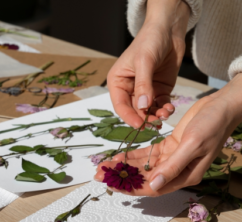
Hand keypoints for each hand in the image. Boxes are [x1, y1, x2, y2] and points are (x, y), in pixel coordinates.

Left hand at [95, 74, 241, 195]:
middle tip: (101, 174)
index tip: (112, 184)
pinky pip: (148, 154)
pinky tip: (120, 156)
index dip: (132, 187)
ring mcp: (172, 158)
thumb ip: (173, 166)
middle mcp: (176, 170)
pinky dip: (134, 155)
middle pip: (145, 178)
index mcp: (185, 175)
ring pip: (144, 166)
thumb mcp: (193, 145)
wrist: (221, 106)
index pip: (153, 187)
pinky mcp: (169, 146)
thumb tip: (153, 185)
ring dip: (125, 166)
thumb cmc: (212, 125)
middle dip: (123, 177)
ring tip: (105, 165)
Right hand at [107, 0, 189, 128]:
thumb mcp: (143, 62)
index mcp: (118, 82)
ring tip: (166, 114)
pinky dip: (165, 109)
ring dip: (156, 115)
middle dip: (145, 118)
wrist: (168, 30)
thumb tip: (142, 107)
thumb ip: (143, 85)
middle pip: (135, 110)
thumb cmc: (149, 41)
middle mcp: (129, 89)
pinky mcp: (159, 90)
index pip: (121, 105)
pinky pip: (160, 105)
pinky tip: (170, 108)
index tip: (140, 125)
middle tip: (156, 123)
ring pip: (148, 110)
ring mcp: (145, 91)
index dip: (129, 117)